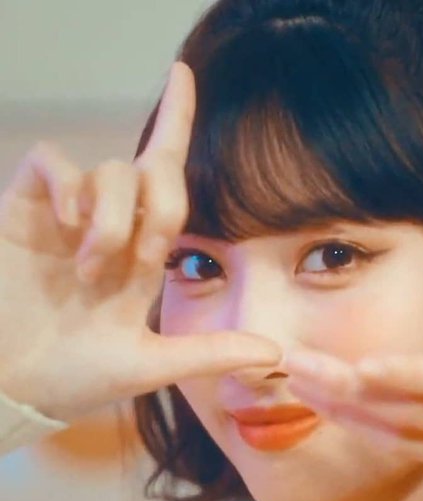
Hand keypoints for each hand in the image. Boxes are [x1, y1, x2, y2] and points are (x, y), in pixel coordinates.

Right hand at [0, 62, 280, 422]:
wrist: (15, 387)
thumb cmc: (79, 377)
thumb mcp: (153, 365)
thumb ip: (213, 354)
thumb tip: (277, 354)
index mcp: (142, 254)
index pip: (169, 179)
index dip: (176, 121)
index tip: (183, 72)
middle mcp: (112, 226)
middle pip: (151, 167)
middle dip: (160, 204)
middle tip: (143, 256)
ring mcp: (68, 216)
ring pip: (108, 171)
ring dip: (112, 220)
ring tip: (91, 268)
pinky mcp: (25, 211)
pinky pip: (52, 164)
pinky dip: (68, 190)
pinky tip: (68, 232)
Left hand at [283, 260, 422, 466]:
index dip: (414, 376)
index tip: (363, 363)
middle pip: (412, 412)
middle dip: (351, 390)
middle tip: (296, 362)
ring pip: (398, 437)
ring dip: (344, 412)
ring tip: (297, 382)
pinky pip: (402, 449)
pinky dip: (362, 430)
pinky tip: (325, 408)